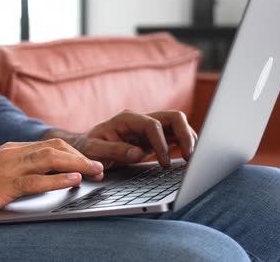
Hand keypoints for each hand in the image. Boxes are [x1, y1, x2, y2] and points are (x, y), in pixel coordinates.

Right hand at [0, 139, 103, 226]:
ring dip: (76, 164)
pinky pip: (35, 180)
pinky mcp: (3, 185)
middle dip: (80, 156)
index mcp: (12, 149)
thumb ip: (19, 169)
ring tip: (95, 171)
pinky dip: (56, 179)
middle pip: (54, 147)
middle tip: (100, 167)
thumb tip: (45, 174)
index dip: (73, 153)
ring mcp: (8, 168)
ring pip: (49, 159)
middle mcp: (12, 154)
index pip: (50, 144)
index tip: (88, 162)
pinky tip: (72, 181)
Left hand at [72, 110, 197, 168]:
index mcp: (126, 119)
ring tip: (193, 160)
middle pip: (173, 117)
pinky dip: (185, 145)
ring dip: (189, 139)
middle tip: (191, 157)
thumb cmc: (87, 148)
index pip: (153, 125)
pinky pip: (175, 137)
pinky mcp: (154, 139)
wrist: (85, 148)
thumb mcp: (93, 150)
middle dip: (186, 134)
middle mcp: (141, 120)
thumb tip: (137, 153)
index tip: (164, 163)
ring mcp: (150, 128)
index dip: (161, 143)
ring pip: (178, 125)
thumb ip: (113, 150)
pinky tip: (188, 160)